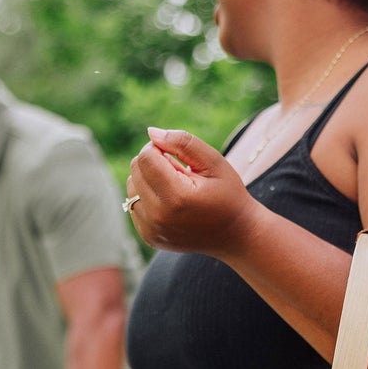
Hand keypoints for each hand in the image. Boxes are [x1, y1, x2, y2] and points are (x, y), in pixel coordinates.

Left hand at [126, 127, 264, 255]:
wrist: (235, 235)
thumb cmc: (228, 195)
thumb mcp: (213, 162)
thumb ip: (183, 142)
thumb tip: (151, 132)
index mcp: (176, 197)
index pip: (146, 158)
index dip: (160, 148)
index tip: (177, 156)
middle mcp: (158, 217)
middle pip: (136, 170)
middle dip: (154, 162)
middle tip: (181, 173)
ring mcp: (151, 230)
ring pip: (132, 186)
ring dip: (149, 179)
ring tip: (176, 188)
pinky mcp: (148, 236)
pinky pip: (135, 203)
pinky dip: (148, 197)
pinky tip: (171, 202)